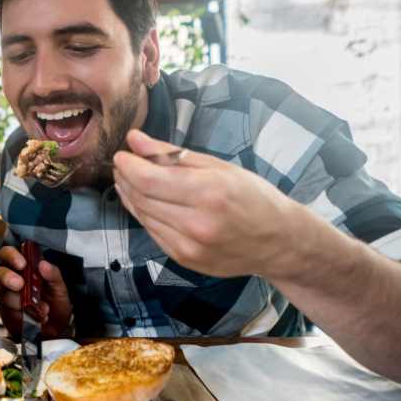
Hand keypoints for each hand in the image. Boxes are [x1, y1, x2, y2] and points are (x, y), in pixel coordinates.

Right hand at [0, 246, 72, 337]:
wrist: (56, 331)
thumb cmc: (56, 305)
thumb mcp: (60, 288)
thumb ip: (53, 275)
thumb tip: (43, 264)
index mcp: (25, 269)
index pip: (10, 254)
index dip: (12, 256)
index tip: (22, 263)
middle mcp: (13, 280)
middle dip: (7, 276)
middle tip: (20, 284)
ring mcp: (8, 297)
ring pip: (4, 294)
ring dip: (22, 301)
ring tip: (42, 308)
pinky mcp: (7, 314)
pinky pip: (10, 312)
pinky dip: (24, 315)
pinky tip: (37, 317)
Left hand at [113, 129, 303, 279]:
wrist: (279, 242)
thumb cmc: (253, 196)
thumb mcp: (218, 166)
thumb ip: (172, 154)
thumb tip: (135, 140)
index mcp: (209, 193)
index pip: (149, 180)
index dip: (128, 166)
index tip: (121, 154)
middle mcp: (197, 224)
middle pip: (142, 198)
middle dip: (126, 178)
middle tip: (122, 164)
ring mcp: (189, 247)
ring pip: (143, 216)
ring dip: (130, 196)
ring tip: (129, 179)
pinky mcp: (185, 259)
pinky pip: (152, 232)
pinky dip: (144, 214)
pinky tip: (144, 201)